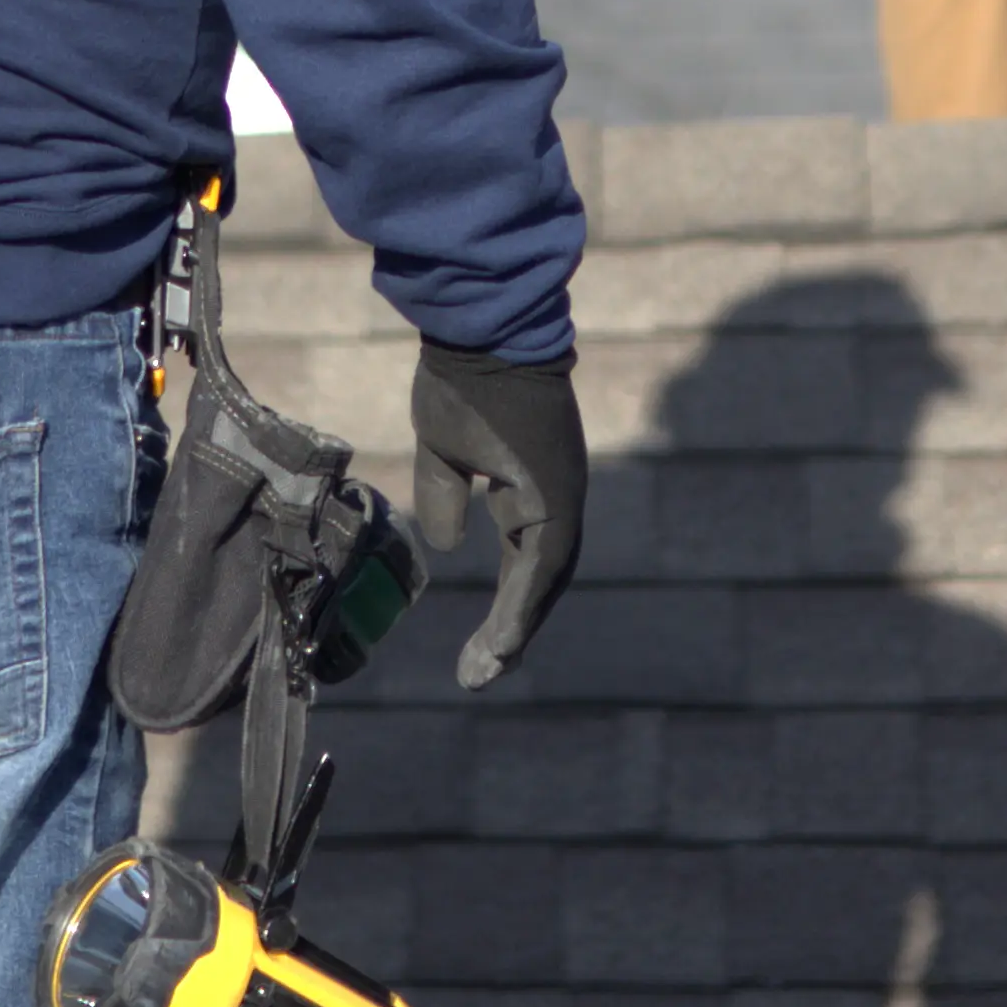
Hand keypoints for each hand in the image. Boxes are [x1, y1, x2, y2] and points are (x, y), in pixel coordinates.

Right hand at [405, 343, 586, 687]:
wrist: (482, 331)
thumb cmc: (463, 378)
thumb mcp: (445, 449)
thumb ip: (445, 495)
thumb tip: (449, 545)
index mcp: (531, 485)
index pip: (525, 557)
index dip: (508, 603)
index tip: (483, 646)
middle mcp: (554, 496)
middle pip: (539, 578)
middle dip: (511, 629)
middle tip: (479, 675)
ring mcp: (562, 494)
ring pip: (545, 579)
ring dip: (518, 628)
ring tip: (487, 670)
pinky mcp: (558, 494)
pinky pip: (545, 561)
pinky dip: (526, 604)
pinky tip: (506, 638)